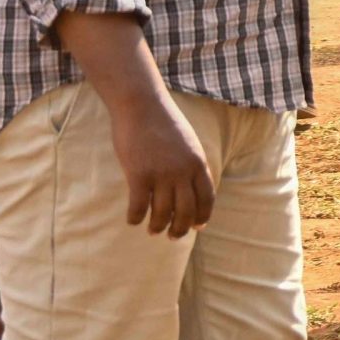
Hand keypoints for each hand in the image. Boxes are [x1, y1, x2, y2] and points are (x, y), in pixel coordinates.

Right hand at [112, 93, 214, 236]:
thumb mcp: (188, 143)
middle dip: (180, 229)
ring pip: (162, 214)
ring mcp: (161, 174)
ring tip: (153, 230)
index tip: (197, 227)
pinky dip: (135, 218)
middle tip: (173, 236)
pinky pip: (138, 207)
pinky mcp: (138, 174)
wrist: (141, 104)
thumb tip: (193, 191)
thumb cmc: (163, 123)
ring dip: (158, 227)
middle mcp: (183, 171)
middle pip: (186, 212)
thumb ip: (192, 165)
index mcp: (198, 163)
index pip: (207, 199)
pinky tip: (133, 219)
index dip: (202, 217)